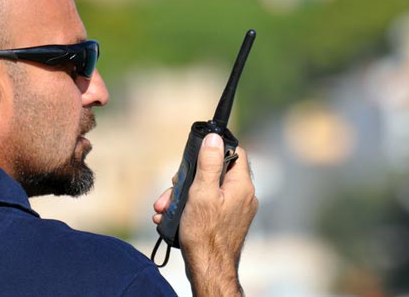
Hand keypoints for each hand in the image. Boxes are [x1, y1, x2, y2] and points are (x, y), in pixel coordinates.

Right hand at [153, 133, 257, 295]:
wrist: (208, 270)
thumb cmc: (205, 234)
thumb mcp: (202, 192)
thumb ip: (209, 164)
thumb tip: (214, 138)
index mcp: (242, 185)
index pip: (235, 153)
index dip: (215, 150)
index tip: (196, 156)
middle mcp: (243, 196)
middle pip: (216, 172)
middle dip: (189, 179)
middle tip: (172, 188)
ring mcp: (236, 210)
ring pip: (209, 190)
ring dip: (184, 196)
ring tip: (164, 207)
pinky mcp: (226, 222)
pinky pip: (209, 205)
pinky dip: (191, 208)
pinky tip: (171, 217)